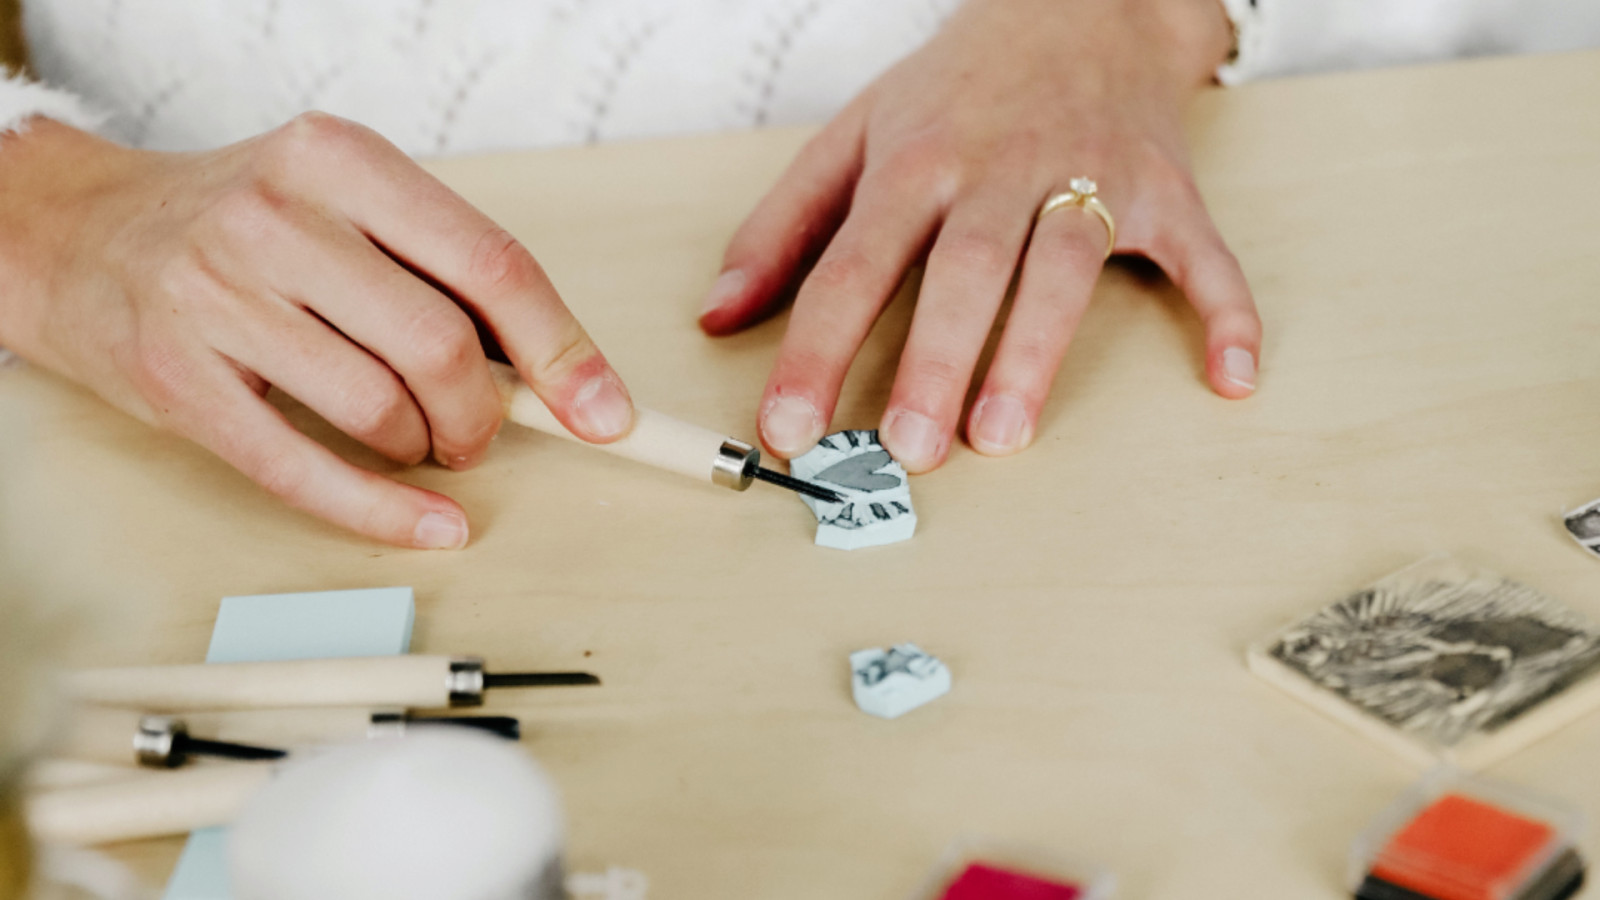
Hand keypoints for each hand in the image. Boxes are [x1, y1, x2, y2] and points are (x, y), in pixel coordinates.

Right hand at [0, 114, 633, 547]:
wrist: (77, 234)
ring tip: (416, 440)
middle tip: (478, 432)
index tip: (605, 411)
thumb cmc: (239, 226)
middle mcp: (277, 218)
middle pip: (440, 346)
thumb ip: (439, 270)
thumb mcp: (342, 204)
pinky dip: (384, 512)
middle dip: (483, 414)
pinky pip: (304, 469)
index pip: (490, 263)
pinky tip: (429, 525)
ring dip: (424, 449)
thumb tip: (557, 372)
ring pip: (379, 408)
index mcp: (341, 160)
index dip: (563, 350)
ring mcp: (217, 298)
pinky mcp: (177, 381)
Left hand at [700, 0, 1256, 471]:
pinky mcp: (1165, 189)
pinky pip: (1203, 252)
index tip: (786, 427)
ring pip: (1063, 265)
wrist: (1079, 2)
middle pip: (964, 268)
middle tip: (909, 448)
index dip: (817, 349)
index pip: (853, 263)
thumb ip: (785, 225)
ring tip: (1005, 435)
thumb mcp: (855, 134)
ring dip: (1037, 350)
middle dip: (935, 360)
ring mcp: (1090, 174)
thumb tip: (717, 312)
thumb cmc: (956, 89)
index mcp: (916, 160)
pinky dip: (1225, 310)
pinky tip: (1229, 376)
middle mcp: (1000, 168)